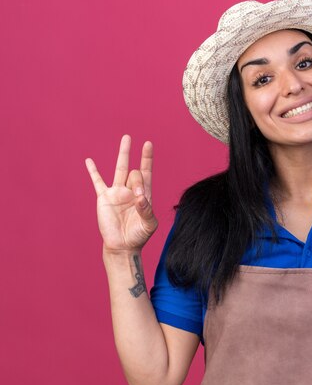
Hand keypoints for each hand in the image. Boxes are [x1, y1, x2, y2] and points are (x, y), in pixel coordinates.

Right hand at [85, 135, 157, 252]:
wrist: (122, 245)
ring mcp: (117, 192)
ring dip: (123, 154)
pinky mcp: (104, 198)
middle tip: (135, 192)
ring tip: (126, 138)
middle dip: (136, 179)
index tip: (148, 144)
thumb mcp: (149, 224)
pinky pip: (97, 182)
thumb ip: (147, 210)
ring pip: (120, 169)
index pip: (146, 172)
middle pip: (134, 172)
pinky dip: (93, 171)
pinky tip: (89, 161)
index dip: (147, 159)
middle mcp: (130, 190)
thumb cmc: (138, 235)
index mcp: (143, 194)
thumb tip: (139, 197)